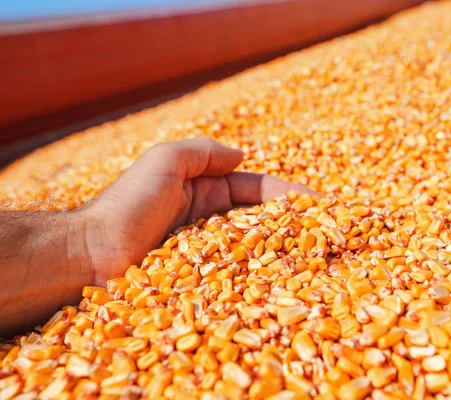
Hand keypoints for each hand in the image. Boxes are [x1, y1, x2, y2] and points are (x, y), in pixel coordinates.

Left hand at [78, 138, 315, 285]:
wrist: (88, 255)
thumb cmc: (127, 205)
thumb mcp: (165, 162)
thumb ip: (203, 152)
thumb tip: (243, 155)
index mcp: (202, 187)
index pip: (256, 188)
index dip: (288, 195)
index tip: (321, 205)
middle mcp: (207, 218)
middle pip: (258, 220)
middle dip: (292, 224)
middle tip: (330, 234)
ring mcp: (203, 251)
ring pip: (250, 249)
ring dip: (280, 252)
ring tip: (317, 260)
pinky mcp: (196, 278)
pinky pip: (232, 274)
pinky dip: (256, 276)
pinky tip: (280, 284)